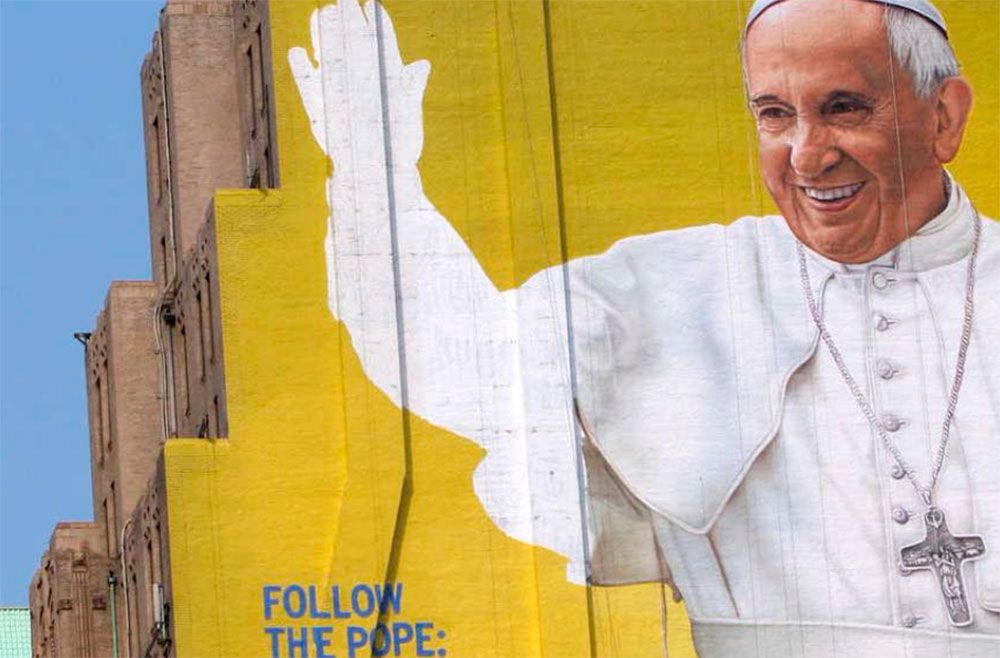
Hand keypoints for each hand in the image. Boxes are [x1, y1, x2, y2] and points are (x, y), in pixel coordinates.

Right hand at [288, 0, 430, 175]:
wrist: (380, 175)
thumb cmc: (400, 145)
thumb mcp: (409, 116)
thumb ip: (411, 89)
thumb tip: (421, 65)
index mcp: (385, 79)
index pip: (382, 46)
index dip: (377, 25)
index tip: (373, 4)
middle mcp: (361, 83)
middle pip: (353, 47)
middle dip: (348, 23)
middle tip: (342, 0)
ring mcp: (341, 95)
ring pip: (330, 61)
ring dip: (325, 39)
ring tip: (321, 15)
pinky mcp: (324, 111)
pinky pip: (311, 88)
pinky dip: (304, 72)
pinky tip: (298, 52)